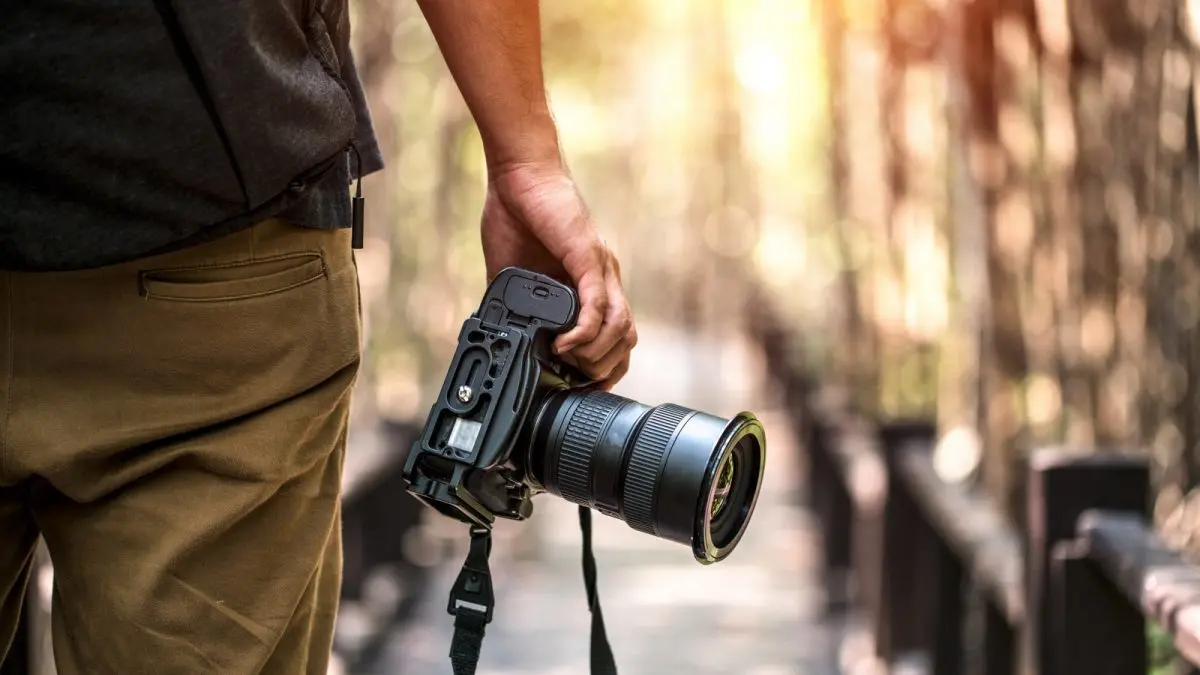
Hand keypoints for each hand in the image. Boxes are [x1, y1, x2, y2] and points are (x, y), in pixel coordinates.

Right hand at [481, 159, 636, 389]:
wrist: (518, 175)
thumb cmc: (517, 214)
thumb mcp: (513, 274)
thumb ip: (516, 304)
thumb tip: (500, 334)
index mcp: (589, 284)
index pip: (614, 337)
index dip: (602, 366)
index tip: (578, 385)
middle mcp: (603, 279)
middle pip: (626, 339)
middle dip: (604, 369)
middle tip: (576, 382)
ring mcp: (600, 270)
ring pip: (620, 327)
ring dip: (595, 355)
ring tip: (567, 363)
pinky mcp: (588, 258)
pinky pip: (597, 305)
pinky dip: (584, 332)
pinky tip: (565, 344)